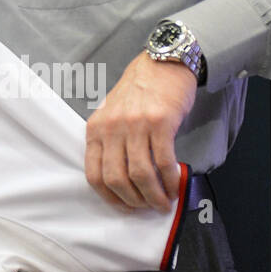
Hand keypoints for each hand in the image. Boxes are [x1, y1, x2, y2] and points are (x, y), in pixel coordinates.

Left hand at [84, 52, 195, 211]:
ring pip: (141, 174)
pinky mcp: (160, 123)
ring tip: (164, 202)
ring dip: (154, 196)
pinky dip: (171, 180)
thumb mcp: (111, 114)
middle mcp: (112, 127)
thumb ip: (111, 142)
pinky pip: (164, 162)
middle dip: (133, 201)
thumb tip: (123, 181)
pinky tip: (176, 186)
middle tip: (148, 207)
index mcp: (96, 128)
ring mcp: (135, 125)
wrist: (162, 64)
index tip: (125, 206)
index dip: (110, 197)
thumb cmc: (138, 91)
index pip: (94, 173)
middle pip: (116, 178)